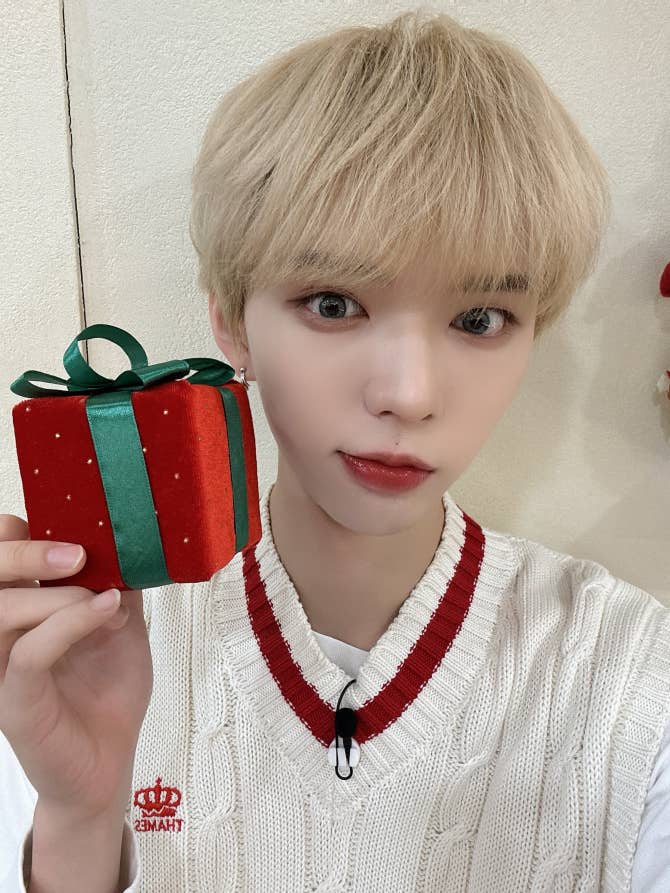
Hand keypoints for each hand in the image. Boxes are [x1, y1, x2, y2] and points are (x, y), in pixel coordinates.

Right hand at [0, 514, 152, 819]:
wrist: (109, 762)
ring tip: (104, 595)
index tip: (73, 529)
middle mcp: (2, 635)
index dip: (19, 533)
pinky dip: (70, 623)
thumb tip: (132, 541)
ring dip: (57, 594)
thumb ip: (117, 586)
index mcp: (21, 610)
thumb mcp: (122, 626)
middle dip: (26, 552)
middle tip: (78, 554)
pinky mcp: (13, 702)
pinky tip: (109, 612)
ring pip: (2, 610)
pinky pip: (28, 653)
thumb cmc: (108, 694)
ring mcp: (2, 668)